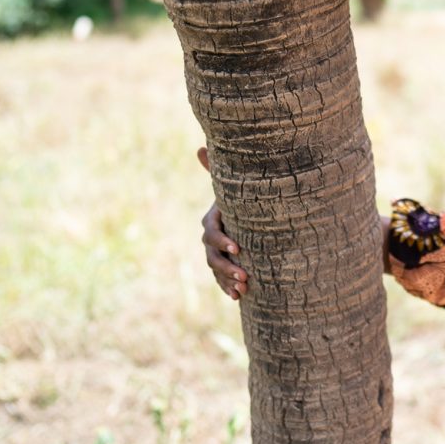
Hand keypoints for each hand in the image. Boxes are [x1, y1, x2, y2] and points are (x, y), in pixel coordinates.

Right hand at [198, 146, 247, 299]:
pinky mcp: (223, 265)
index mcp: (213, 220)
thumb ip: (216, 169)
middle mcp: (210, 239)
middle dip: (227, 266)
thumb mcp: (230, 185)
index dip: (222, 239)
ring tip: (243, 288)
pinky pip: (221, 280)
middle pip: (213, 256)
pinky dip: (228, 288)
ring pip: (217, 270)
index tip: (237, 247)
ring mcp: (215, 253)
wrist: (242, 215)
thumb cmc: (238, 196)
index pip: (212, 232)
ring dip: (228, 280)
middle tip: (244, 274)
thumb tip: (200, 147)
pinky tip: (239, 297)